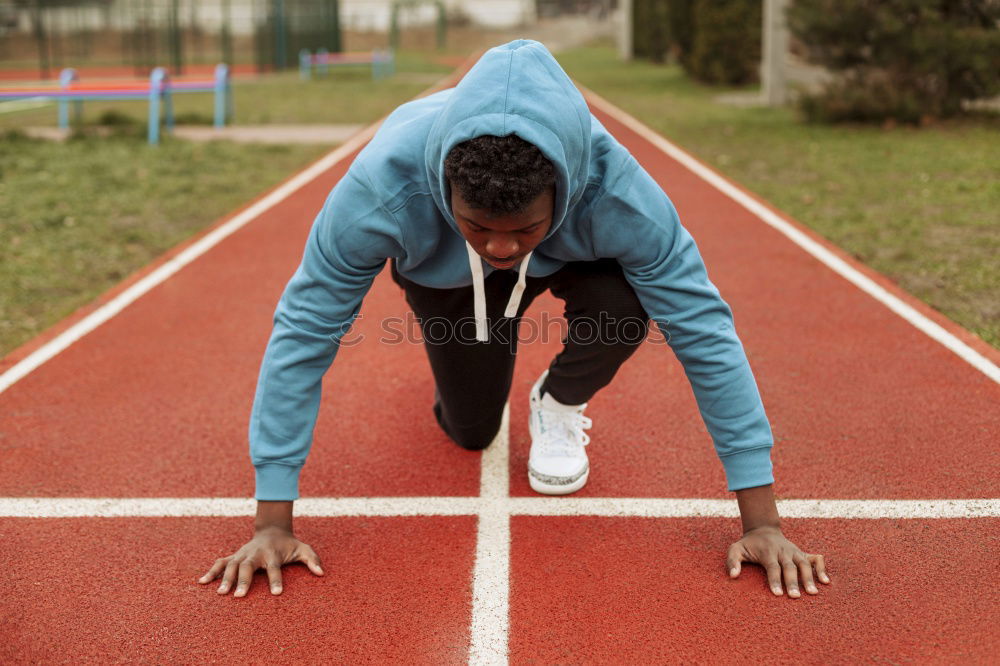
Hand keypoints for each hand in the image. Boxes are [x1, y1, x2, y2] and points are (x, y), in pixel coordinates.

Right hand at [198, 525, 323, 596]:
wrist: (272, 530)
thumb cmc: (288, 544)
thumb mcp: (303, 549)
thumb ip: (312, 559)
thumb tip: (321, 573)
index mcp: (273, 554)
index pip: (275, 568)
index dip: (276, 580)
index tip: (277, 593)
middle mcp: (256, 553)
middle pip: (248, 567)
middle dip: (244, 581)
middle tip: (239, 596)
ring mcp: (243, 554)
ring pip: (232, 565)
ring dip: (225, 578)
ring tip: (220, 593)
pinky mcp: (234, 556)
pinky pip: (220, 563)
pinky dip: (211, 571)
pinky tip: (201, 582)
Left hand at [726, 525, 829, 597]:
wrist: (763, 529)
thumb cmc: (749, 544)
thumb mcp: (736, 549)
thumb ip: (732, 561)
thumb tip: (733, 576)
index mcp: (767, 552)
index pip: (772, 567)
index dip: (774, 580)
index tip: (777, 594)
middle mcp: (783, 551)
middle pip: (790, 567)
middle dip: (793, 582)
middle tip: (795, 597)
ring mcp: (794, 552)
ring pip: (804, 564)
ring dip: (809, 577)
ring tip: (813, 593)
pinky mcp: (802, 553)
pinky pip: (814, 559)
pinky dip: (821, 569)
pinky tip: (826, 581)